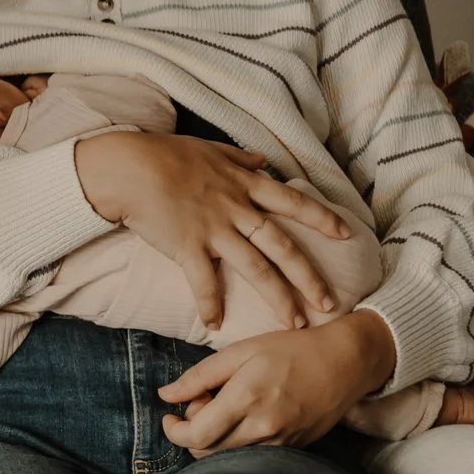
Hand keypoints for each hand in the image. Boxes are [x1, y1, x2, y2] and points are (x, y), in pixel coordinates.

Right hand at [73, 131, 351, 329]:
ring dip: (278, 298)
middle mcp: (237, 209)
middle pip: (283, 247)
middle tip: (330, 304)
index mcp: (245, 184)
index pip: (293, 203)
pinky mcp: (187, 246)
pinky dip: (210, 303)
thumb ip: (239, 157)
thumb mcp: (209, 149)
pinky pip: (204, 281)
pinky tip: (216, 324)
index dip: (322, 219)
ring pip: (256, 268)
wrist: (127, 166)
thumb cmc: (163, 154)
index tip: (346, 234)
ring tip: (294, 323)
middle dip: (310, 277)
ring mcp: (214, 230)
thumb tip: (262, 159)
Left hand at [159, 309, 396, 452]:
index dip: (174, 432)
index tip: (170, 417)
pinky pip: (254, 455)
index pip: (196, 436)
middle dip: (193, 433)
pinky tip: (245, 418)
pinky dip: (238, 443)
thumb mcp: (240, 352)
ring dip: (215, 439)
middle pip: (208, 452)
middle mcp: (264, 427)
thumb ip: (199, 376)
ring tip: (225, 408)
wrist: (345, 362)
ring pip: (230, 457)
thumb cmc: (291, 350)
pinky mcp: (295, 448)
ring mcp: (282, 442)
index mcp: (247, 399)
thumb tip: (165, 395)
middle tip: (201, 404)